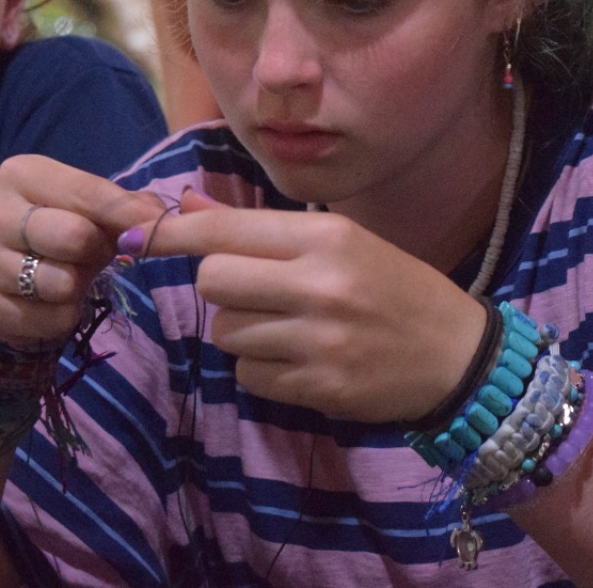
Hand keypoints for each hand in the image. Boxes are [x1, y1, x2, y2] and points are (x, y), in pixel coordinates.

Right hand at [0, 154, 165, 347]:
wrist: (9, 279)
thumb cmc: (58, 229)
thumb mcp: (87, 207)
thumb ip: (125, 205)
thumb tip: (158, 216)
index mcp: (20, 174)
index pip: (87, 192)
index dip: (129, 212)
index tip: (157, 224)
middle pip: (75, 237)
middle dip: (97, 250)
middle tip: (95, 253)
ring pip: (63, 282)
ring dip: (79, 285)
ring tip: (68, 274)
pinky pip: (54, 317)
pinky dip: (66, 314)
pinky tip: (51, 301)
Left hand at [133, 191, 486, 422]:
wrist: (457, 355)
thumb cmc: (394, 287)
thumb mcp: (339, 242)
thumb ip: (259, 228)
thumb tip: (186, 206)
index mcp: (325, 237)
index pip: (225, 230)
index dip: (172, 234)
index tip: (135, 233)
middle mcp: (319, 284)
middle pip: (212, 281)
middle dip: (219, 288)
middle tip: (253, 291)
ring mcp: (318, 340)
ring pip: (226, 332)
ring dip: (242, 330)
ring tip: (287, 326)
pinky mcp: (318, 387)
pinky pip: (249, 375)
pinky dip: (261, 368)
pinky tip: (300, 358)